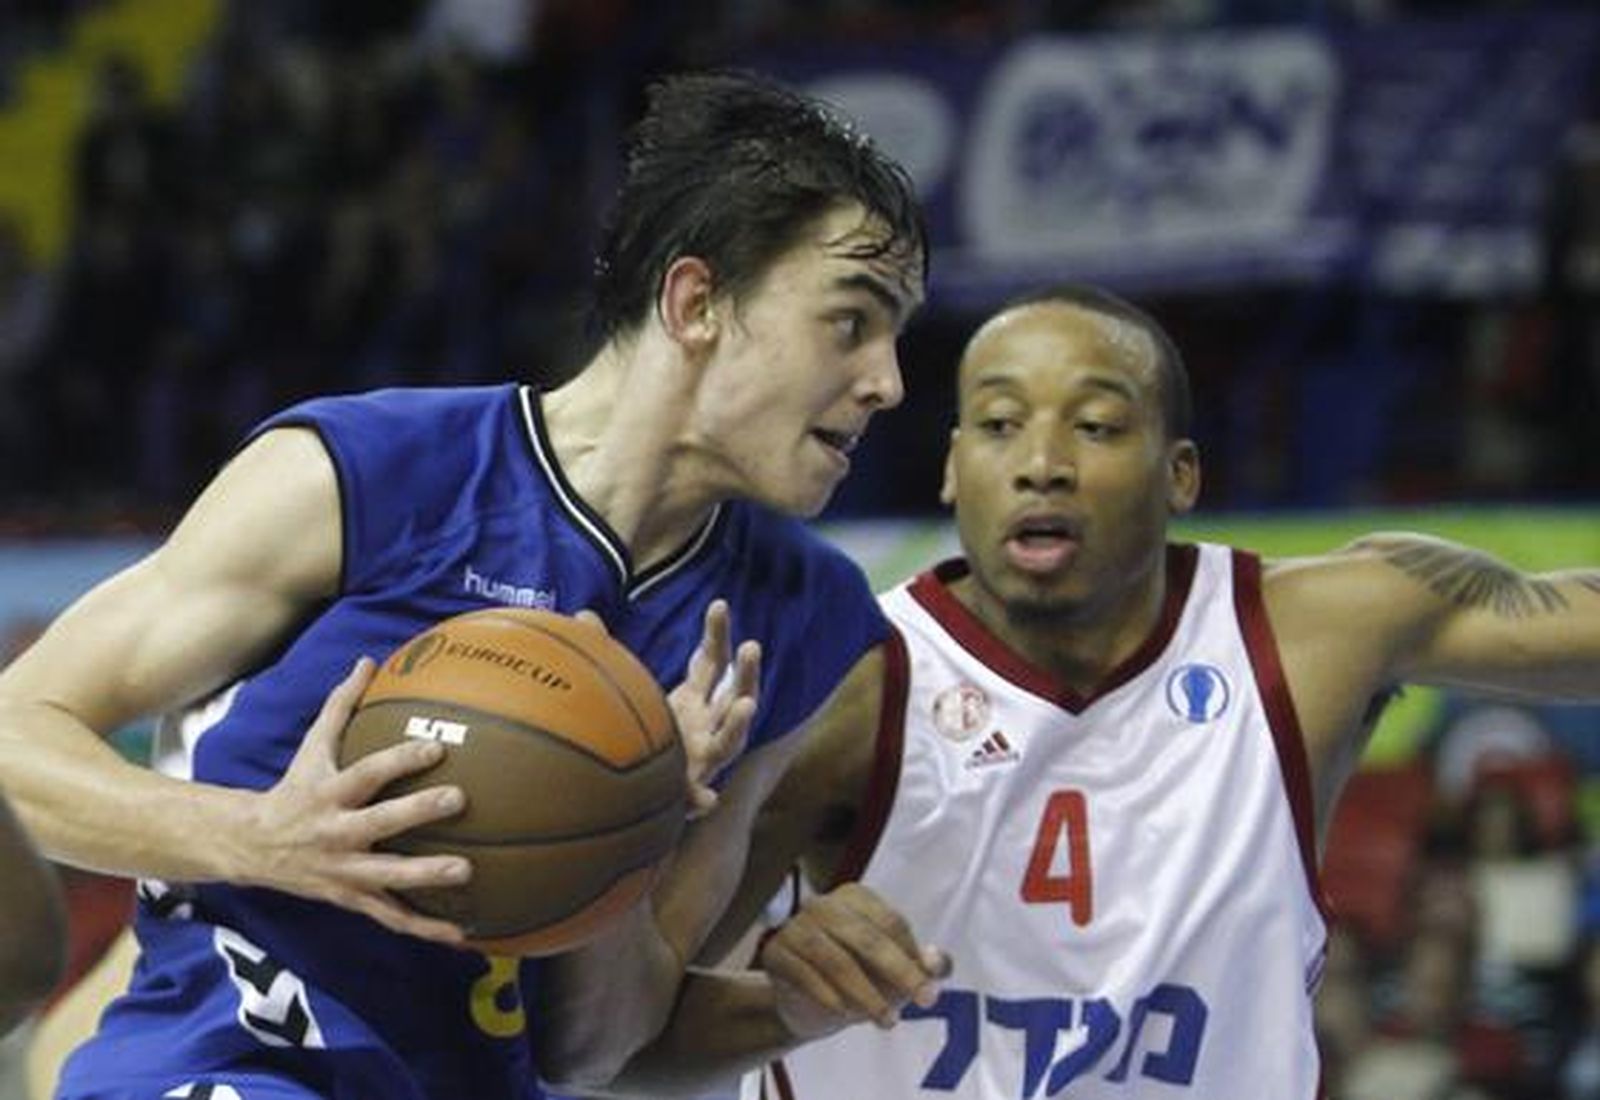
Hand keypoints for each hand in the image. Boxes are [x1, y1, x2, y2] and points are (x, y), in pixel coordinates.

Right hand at [243, 658, 470, 944]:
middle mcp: (335, 834)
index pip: (367, 773)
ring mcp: (343, 871)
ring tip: (467, 872)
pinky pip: (391, 917)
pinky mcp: (351, 899)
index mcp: (329, 794)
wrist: (251, 847)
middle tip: (458, 800)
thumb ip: (341, 704)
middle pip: (379, 823)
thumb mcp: (312, 747)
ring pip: (387, 878)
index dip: (400, 760)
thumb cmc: (295, 788)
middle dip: (417, 813)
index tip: (436, 747)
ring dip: (425, 876)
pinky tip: (463, 934)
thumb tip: (369, 660)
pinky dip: (425, 928)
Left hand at [576, 601, 759, 818]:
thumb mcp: (626, 689)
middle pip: (735, 693)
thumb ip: (607, 653)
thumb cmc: (636, 729)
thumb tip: (583, 616)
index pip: (714, 661)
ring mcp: (702, 757)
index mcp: (695, 699)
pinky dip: (702, 800)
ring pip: (730, 740)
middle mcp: (707, 724)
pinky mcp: (686, 790)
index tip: (717, 605)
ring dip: (739, 723)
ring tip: (748, 706)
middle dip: (746, 671)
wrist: (633, 788)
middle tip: (751, 647)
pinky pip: (698, 796)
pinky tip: (709, 800)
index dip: (718, 634)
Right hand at [760, 883, 949, 1040]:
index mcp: (855, 898)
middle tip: (921, 1003)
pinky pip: (804, 974)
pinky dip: (828, 996)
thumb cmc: (856, 976)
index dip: (913, 958)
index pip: (890, 922)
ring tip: (886, 1020)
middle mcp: (823, 904)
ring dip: (865, 993)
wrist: (803, 1004)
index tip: (930, 993)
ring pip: (835, 959)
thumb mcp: (894, 971)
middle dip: (898, 973)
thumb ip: (922, 965)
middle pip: (866, 938)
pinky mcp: (775, 952)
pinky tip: (845, 1014)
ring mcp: (796, 927)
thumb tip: (938, 963)